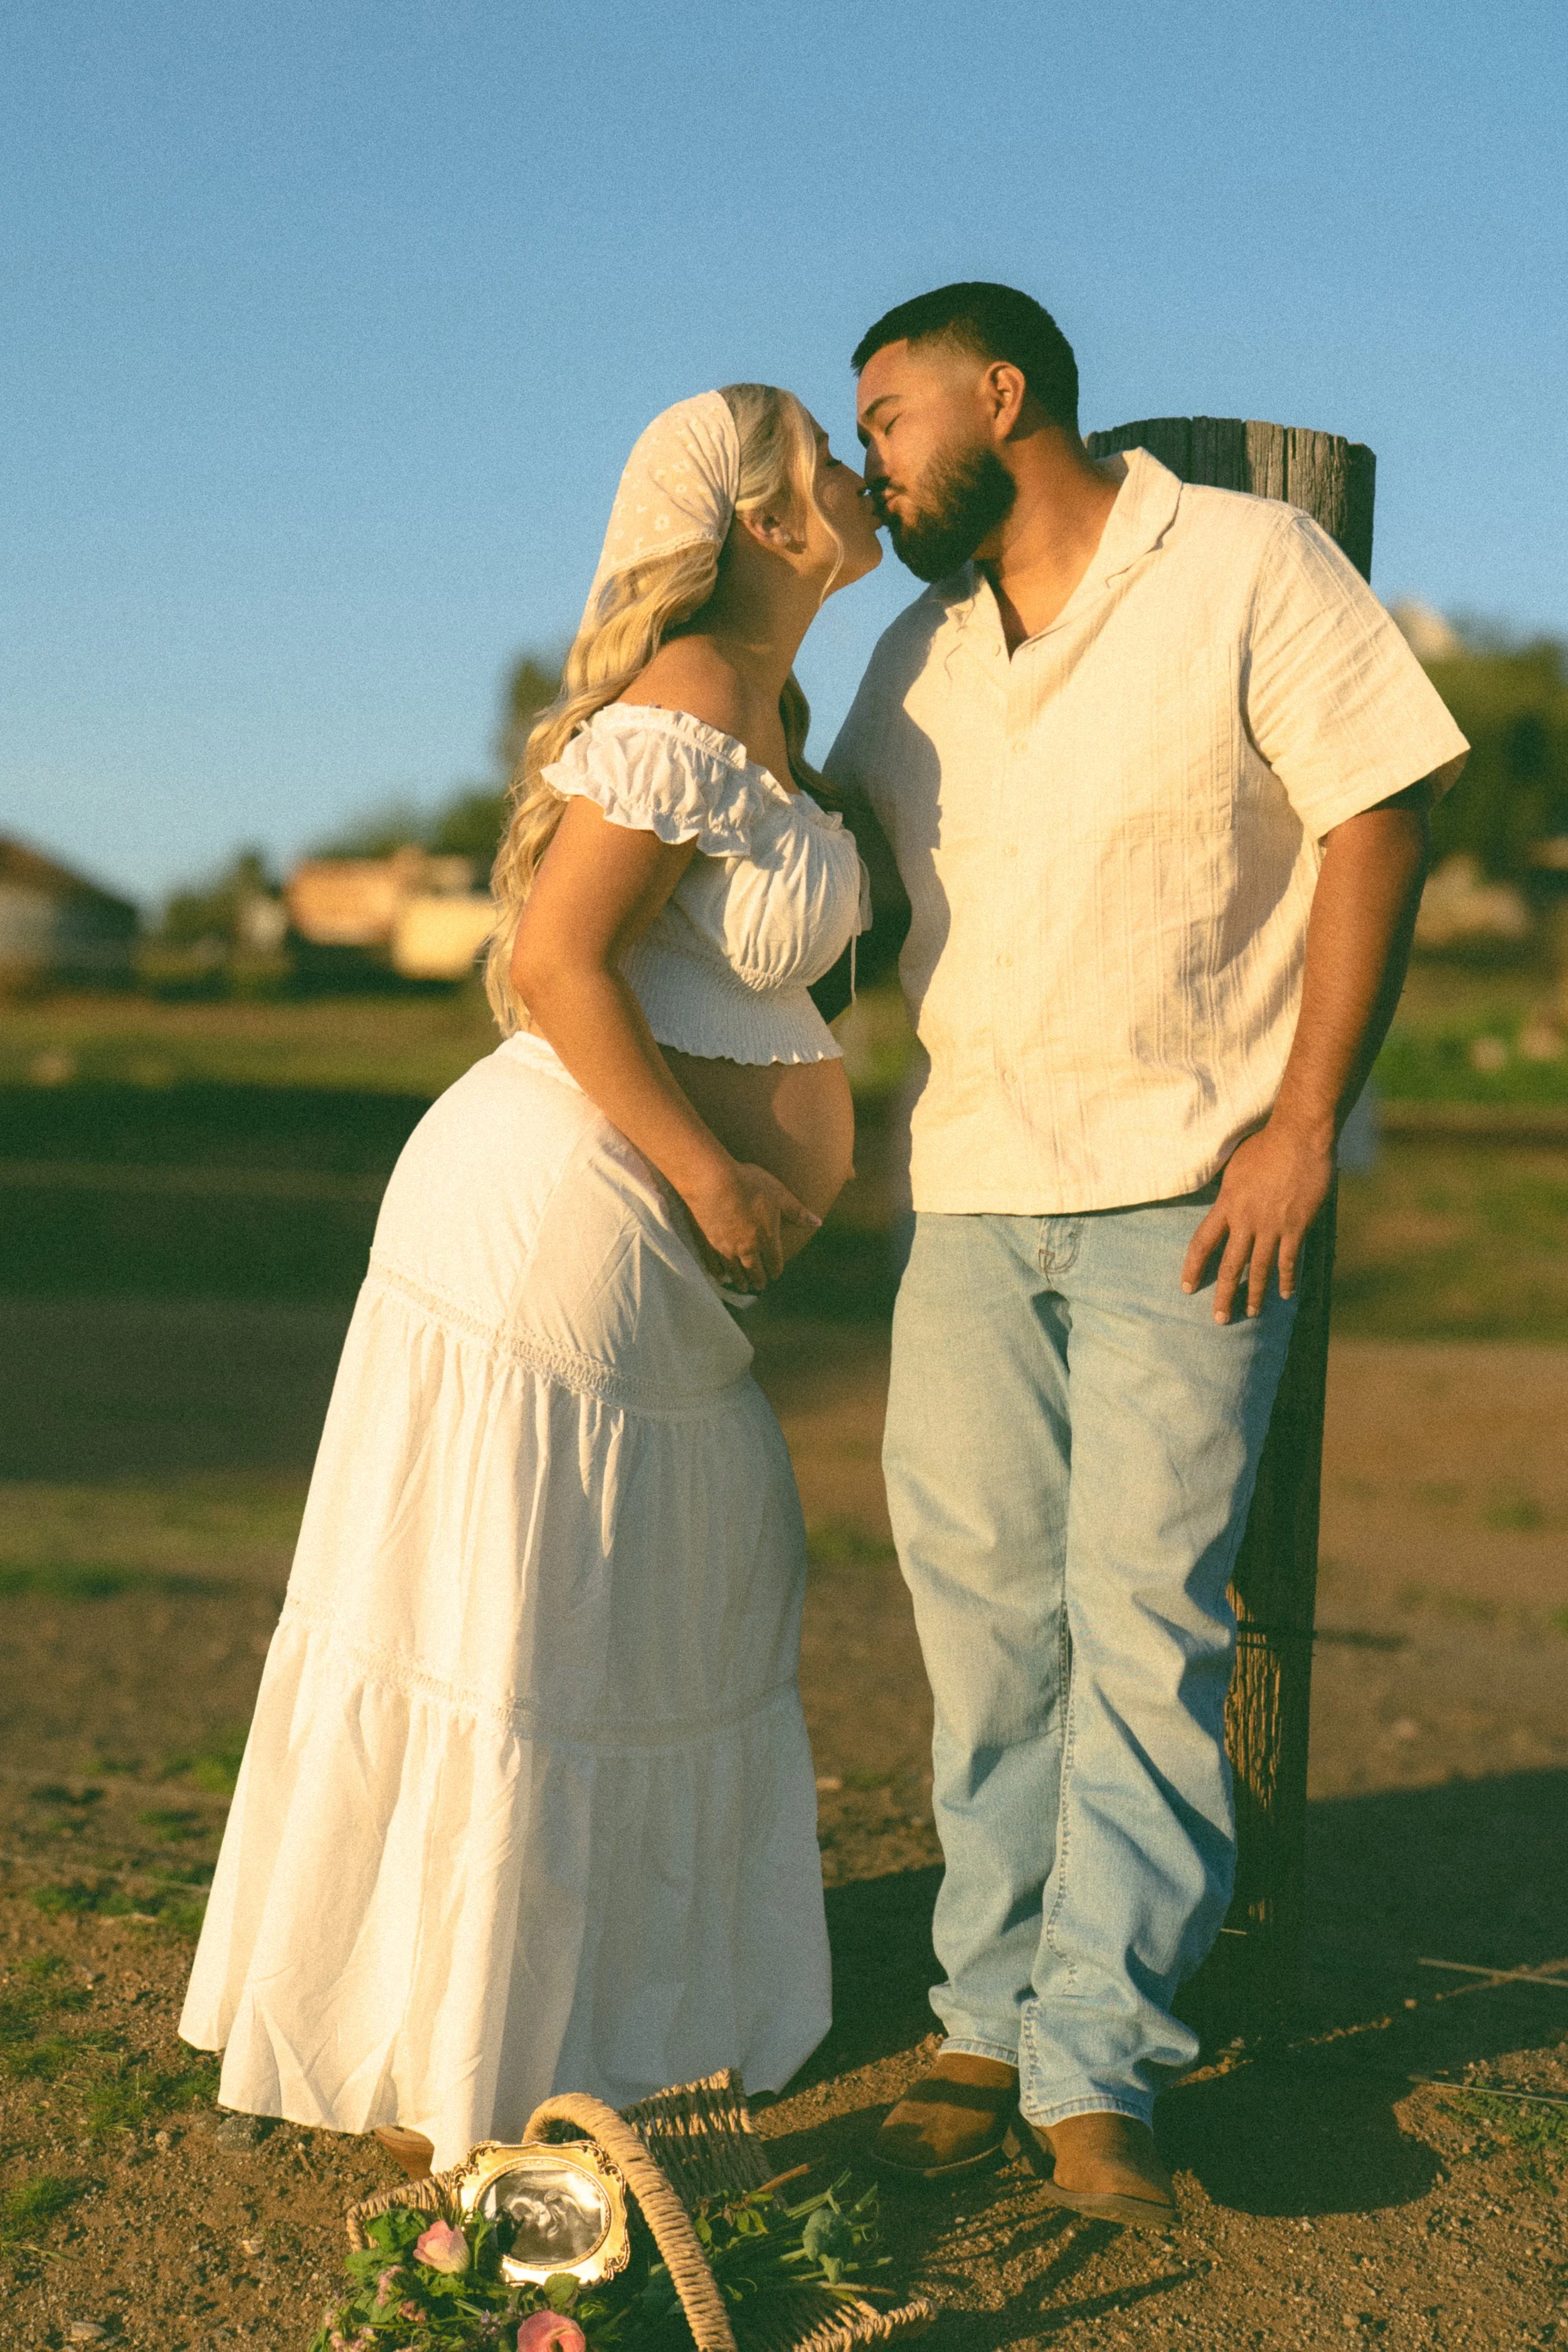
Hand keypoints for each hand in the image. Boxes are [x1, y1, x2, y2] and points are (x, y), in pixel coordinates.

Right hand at [683, 1160, 821, 1293]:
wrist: (711, 1181)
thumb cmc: (749, 1184)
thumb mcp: (779, 1194)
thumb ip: (797, 1212)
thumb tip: (818, 1223)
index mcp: (766, 1238)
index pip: (774, 1260)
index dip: (776, 1269)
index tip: (775, 1275)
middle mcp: (747, 1248)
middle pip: (754, 1269)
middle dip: (758, 1279)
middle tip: (759, 1286)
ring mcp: (725, 1247)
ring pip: (734, 1270)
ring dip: (740, 1280)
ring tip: (742, 1287)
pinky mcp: (707, 1242)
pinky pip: (713, 1264)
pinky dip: (718, 1273)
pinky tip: (720, 1277)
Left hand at [1180, 1119, 1333, 1322]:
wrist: (1299, 1137)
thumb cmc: (1265, 1145)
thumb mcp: (1234, 1166)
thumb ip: (1227, 1189)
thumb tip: (1219, 1198)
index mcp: (1227, 1206)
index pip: (1202, 1243)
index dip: (1193, 1268)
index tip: (1187, 1287)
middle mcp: (1246, 1221)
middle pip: (1230, 1265)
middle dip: (1223, 1295)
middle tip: (1219, 1319)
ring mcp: (1272, 1226)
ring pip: (1259, 1269)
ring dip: (1254, 1294)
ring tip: (1250, 1313)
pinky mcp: (1296, 1226)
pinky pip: (1289, 1260)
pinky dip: (1287, 1279)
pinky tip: (1286, 1294)